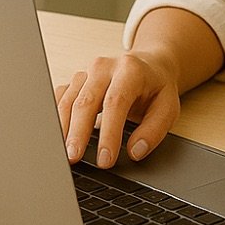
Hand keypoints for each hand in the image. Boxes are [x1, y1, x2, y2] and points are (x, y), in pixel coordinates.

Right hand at [55, 50, 181, 168]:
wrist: (149, 66)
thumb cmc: (157, 88)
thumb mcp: (168, 108)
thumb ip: (154, 130)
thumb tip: (135, 151)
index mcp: (131, 71)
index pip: (116, 102)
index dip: (109, 133)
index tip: (105, 159)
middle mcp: (105, 68)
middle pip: (86, 101)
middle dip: (78, 133)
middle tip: (74, 159)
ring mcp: (86, 73)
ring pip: (68, 101)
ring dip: (63, 129)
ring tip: (63, 154)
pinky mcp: (75, 81)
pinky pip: (60, 98)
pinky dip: (56, 119)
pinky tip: (57, 137)